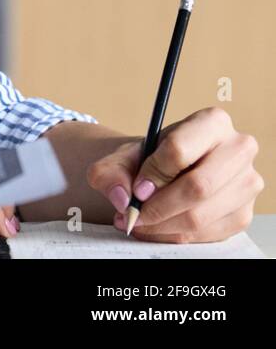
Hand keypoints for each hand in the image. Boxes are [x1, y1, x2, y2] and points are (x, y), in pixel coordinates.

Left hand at [88, 107, 262, 242]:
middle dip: (158, 206)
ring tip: (138, 221)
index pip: (180, 149)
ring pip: (201, 215)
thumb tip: (121, 197)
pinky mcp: (243, 213)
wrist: (167, 170)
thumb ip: (110, 171)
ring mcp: (247, 183)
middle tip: (134, 214)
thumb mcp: (124, 155)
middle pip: (198, 186)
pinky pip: (207, 233)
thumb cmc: (150, 157)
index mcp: (212, 121)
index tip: (136, 189)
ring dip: (162, 225)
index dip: (153, 173)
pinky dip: (175, 235)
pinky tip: (157, 227)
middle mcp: (238, 149)